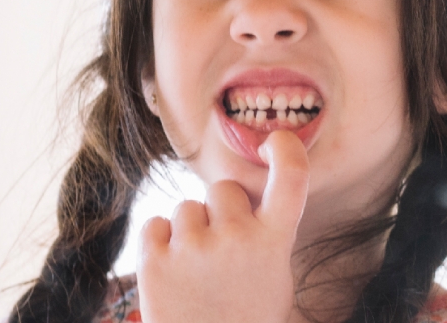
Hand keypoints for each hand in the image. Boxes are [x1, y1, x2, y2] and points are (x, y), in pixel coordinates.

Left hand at [137, 131, 309, 322]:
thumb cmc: (245, 318)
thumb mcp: (274, 276)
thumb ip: (266, 232)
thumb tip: (247, 193)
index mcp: (274, 241)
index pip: (292, 177)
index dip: (286, 150)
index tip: (275, 141)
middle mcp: (237, 237)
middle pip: (224, 189)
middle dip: (222, 211)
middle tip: (223, 252)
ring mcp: (194, 247)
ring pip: (187, 207)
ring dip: (190, 230)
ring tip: (196, 271)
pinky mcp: (154, 260)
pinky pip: (156, 223)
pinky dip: (161, 242)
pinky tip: (173, 271)